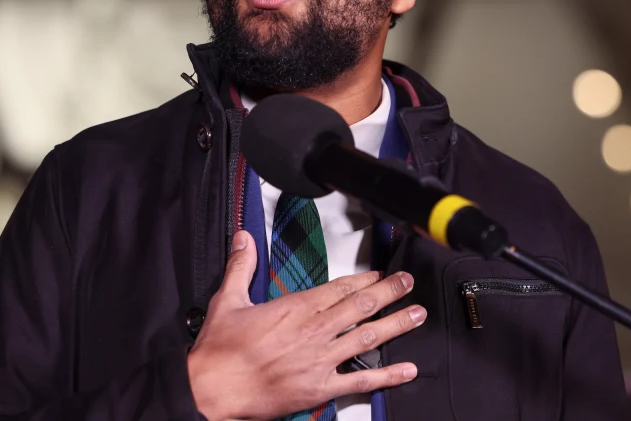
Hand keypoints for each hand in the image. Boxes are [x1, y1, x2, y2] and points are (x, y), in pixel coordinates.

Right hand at [187, 230, 425, 419]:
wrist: (214, 389)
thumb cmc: (219, 351)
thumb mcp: (227, 301)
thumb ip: (241, 267)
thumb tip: (244, 239)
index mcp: (294, 309)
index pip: (339, 288)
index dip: (364, 280)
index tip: (380, 273)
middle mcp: (313, 332)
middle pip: (360, 307)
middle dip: (389, 292)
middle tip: (407, 283)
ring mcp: (320, 361)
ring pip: (367, 339)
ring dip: (395, 325)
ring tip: (416, 315)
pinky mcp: (320, 388)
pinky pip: (361, 381)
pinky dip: (387, 375)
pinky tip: (406, 370)